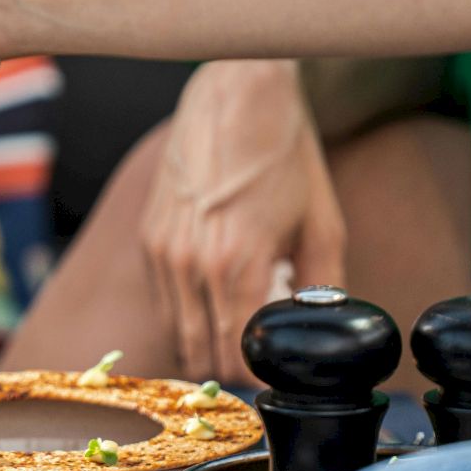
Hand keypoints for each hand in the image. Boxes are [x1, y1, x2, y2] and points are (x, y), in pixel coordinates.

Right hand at [140, 60, 346, 381]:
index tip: (277, 370)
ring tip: (239, 321)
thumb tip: (321, 329)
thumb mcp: (322, 224)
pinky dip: (187, 308)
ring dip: (206, 338)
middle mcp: (189, 263)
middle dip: (233, 362)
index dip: (260, 374)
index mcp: (237, 264)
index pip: (237, 356)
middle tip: (262, 352)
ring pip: (177, 331)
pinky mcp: (148, 237)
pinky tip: (216, 288)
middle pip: (202, 353)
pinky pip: (164, 298)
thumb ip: (322, 287)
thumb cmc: (285, 155)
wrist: (237, 96)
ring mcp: (161, 250)